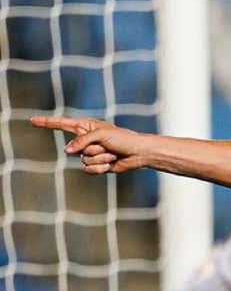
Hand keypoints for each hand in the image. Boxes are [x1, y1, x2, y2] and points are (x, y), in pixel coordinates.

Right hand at [31, 116, 149, 173]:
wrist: (138, 154)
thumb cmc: (123, 139)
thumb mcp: (101, 135)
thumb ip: (81, 140)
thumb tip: (66, 151)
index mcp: (87, 127)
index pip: (62, 124)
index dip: (47, 123)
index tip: (32, 121)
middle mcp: (86, 140)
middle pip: (75, 148)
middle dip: (93, 149)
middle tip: (109, 146)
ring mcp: (90, 153)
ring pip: (83, 160)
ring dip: (99, 158)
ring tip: (112, 154)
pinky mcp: (96, 165)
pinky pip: (88, 169)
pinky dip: (100, 168)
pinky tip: (111, 165)